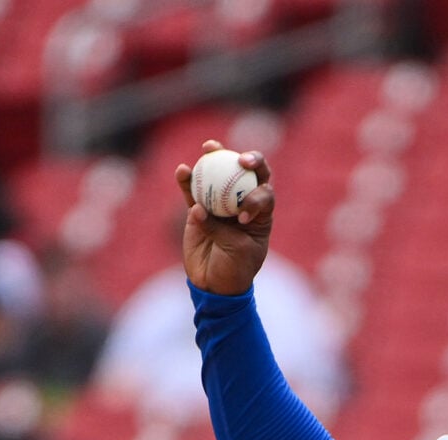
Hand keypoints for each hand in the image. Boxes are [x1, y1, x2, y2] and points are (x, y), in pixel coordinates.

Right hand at [176, 145, 276, 296]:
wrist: (214, 283)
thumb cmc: (235, 269)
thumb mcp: (236, 251)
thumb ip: (219, 229)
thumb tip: (198, 209)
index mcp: (261, 213)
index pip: (265, 192)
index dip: (258, 192)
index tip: (244, 212)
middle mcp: (243, 203)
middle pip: (247, 174)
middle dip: (248, 159)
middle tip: (239, 158)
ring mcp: (220, 203)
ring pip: (219, 175)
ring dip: (214, 158)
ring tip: (209, 147)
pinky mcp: (199, 209)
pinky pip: (193, 191)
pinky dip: (187, 180)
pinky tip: (182, 171)